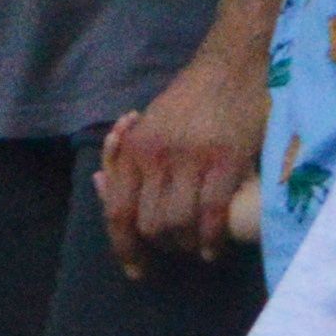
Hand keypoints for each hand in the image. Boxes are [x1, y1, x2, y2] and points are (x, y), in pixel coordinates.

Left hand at [97, 51, 274, 272]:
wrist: (233, 65)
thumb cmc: (192, 97)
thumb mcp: (149, 124)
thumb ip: (128, 156)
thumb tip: (102, 183)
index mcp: (133, 149)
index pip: (118, 209)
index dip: (124, 246)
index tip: (135, 269)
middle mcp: (156, 157)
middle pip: (149, 223)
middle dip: (161, 247)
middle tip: (175, 251)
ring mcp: (191, 160)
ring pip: (178, 223)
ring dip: (186, 245)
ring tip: (195, 249)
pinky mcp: (226, 162)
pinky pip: (212, 214)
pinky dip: (211, 239)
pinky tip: (213, 250)